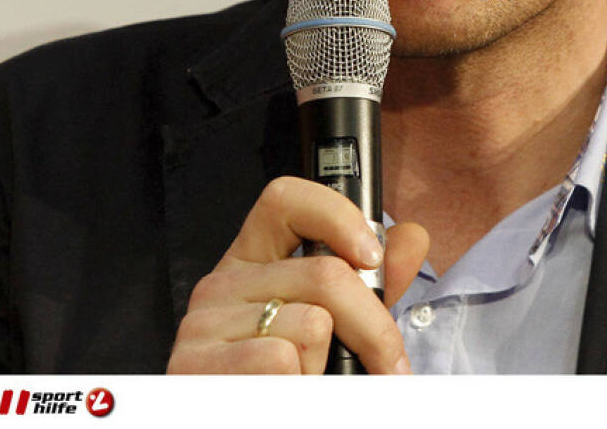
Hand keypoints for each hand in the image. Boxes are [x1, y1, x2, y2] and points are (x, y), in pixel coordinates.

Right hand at [167, 176, 429, 373]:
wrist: (241, 419)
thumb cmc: (294, 378)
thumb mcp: (338, 324)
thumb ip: (374, 284)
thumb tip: (412, 237)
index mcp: (253, 261)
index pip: (286, 199)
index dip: (337, 216)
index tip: (372, 257)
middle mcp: (222, 283)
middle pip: (324, 274)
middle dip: (373, 326)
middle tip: (390, 365)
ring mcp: (202, 323)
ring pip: (310, 325)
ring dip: (326, 366)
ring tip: (308, 382)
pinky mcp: (194, 365)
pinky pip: (280, 362)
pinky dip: (299, 386)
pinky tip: (282, 395)